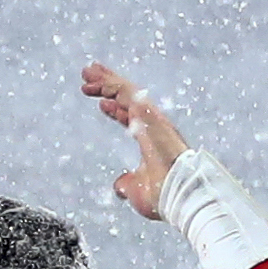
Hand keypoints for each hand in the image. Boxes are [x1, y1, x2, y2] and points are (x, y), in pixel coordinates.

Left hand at [83, 62, 191, 219]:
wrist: (180, 196)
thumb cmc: (164, 196)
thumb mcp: (137, 191)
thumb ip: (127, 185)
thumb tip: (119, 186)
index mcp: (149, 140)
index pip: (129, 117)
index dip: (113, 108)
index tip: (100, 102)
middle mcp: (152, 125)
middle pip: (126, 98)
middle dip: (108, 85)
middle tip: (88, 74)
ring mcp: (152, 119)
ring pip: (126, 92)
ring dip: (106, 81)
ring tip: (86, 72)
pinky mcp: (151, 116)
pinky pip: (129, 95)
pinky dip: (113, 88)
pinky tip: (98, 84)